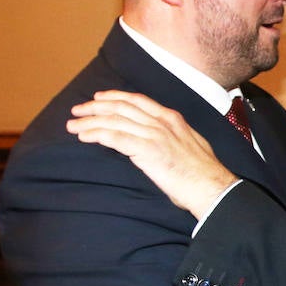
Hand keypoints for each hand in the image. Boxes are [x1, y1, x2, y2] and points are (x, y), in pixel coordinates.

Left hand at [67, 90, 237, 216]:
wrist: (213, 188)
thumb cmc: (204, 175)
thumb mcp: (191, 147)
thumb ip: (173, 139)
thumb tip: (161, 143)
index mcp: (172, 119)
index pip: (138, 101)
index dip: (115, 97)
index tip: (98, 97)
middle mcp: (162, 122)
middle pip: (121, 107)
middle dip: (95, 106)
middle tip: (77, 110)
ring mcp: (155, 134)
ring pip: (114, 120)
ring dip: (90, 121)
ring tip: (73, 125)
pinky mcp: (148, 150)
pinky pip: (115, 137)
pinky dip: (96, 134)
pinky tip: (84, 136)